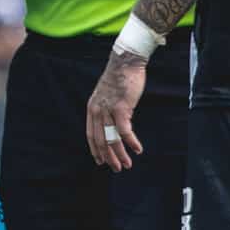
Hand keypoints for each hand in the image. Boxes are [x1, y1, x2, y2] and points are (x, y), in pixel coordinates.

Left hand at [86, 51, 146, 170]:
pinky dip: (131, 142)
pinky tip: (138, 149)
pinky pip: (125, 131)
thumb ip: (107, 109)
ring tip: (127, 164)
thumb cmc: (120, 77)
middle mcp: (97, 111)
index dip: (95, 150)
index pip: (91, 135)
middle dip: (109, 157)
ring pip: (112, 139)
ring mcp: (108, 110)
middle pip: (101, 140)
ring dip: (120, 154)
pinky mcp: (121, 108)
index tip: (100, 161)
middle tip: (117, 168)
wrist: (125, 62)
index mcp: (92, 108)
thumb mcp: (107, 95)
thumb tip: (114, 123)